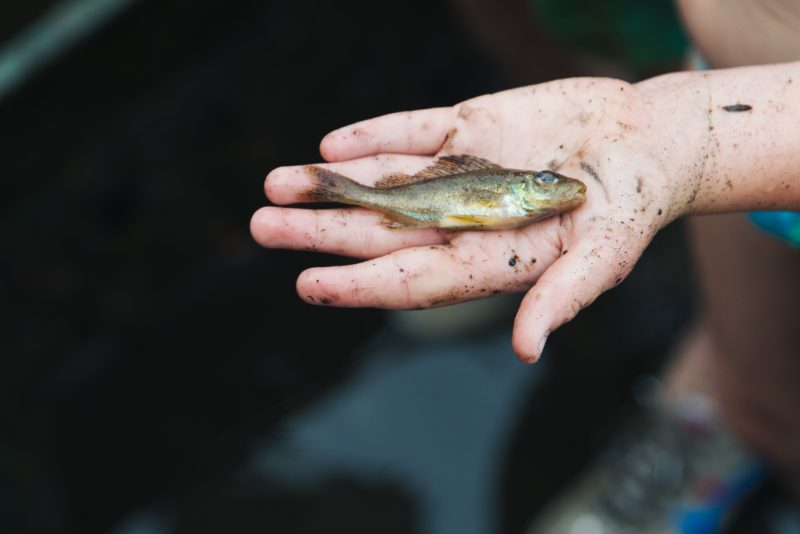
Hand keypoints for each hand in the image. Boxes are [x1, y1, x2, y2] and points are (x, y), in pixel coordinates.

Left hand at [251, 78, 692, 361]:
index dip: (360, 284)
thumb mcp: (605, 258)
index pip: (411, 279)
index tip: (309, 285)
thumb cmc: (632, 207)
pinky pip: (415, 131)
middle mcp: (461, 219)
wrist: (647, 139)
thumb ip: (561, 298)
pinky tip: (333, 146)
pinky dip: (376, 136)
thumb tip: (525, 349)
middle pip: (380, 230)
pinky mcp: (470, 127)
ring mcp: (461, 171)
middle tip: (263, 227)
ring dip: (332, 183)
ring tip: (276, 184)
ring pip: (384, 180)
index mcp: (487, 260)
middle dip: (321, 231)